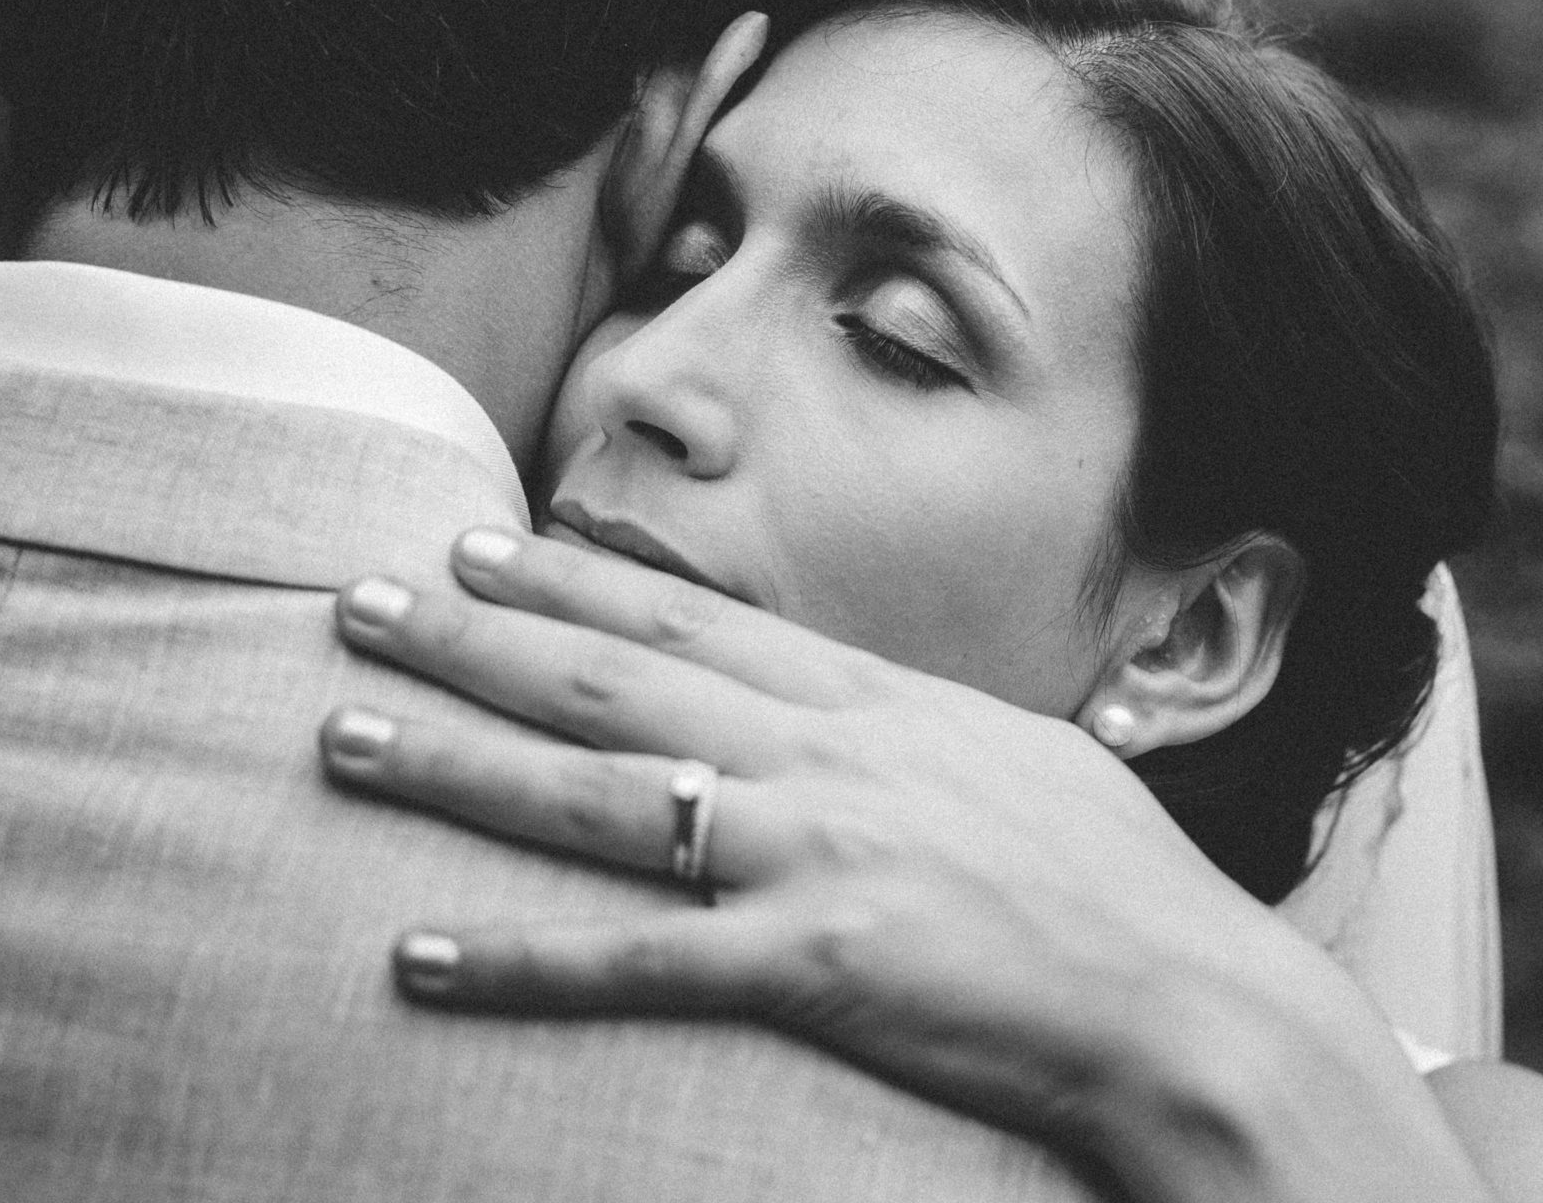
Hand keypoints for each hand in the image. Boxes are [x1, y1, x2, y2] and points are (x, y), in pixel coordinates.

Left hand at [321, 528, 1492, 1202]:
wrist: (1195, 1001)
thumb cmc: (1121, 891)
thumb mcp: (1014, 764)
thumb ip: (907, 731)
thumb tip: (845, 710)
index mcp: (873, 701)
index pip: (687, 619)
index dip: (565, 576)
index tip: (472, 539)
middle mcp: (823, 756)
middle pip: (611, 679)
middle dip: (471, 633)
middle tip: (356, 596)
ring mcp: (810, 854)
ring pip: (593, 796)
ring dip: (456, 762)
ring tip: (347, 736)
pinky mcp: (809, 965)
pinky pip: (634, 963)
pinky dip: (518, 960)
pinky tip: (419, 955)